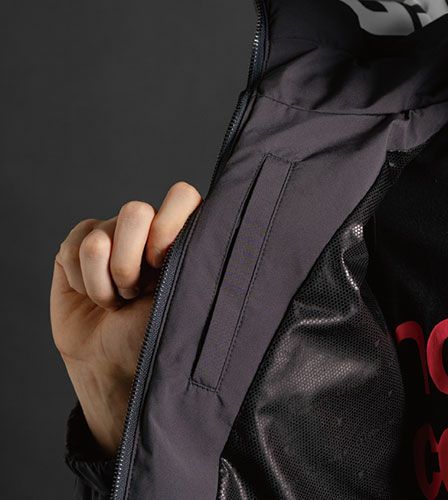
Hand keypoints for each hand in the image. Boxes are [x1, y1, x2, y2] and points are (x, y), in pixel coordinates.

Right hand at [50, 182, 201, 456]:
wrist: (113, 366)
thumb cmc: (159, 339)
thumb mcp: (189, 300)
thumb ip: (200, 256)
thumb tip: (221, 223)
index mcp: (184, 239)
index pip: (181, 196)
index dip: (168, 223)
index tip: (162, 261)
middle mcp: (150, 232)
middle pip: (135, 210)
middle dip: (129, 263)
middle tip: (136, 294)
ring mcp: (113, 237)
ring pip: (100, 234)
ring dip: (104, 281)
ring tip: (117, 302)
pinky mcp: (79, 248)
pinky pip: (73, 245)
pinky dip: (81, 280)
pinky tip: (94, 297)